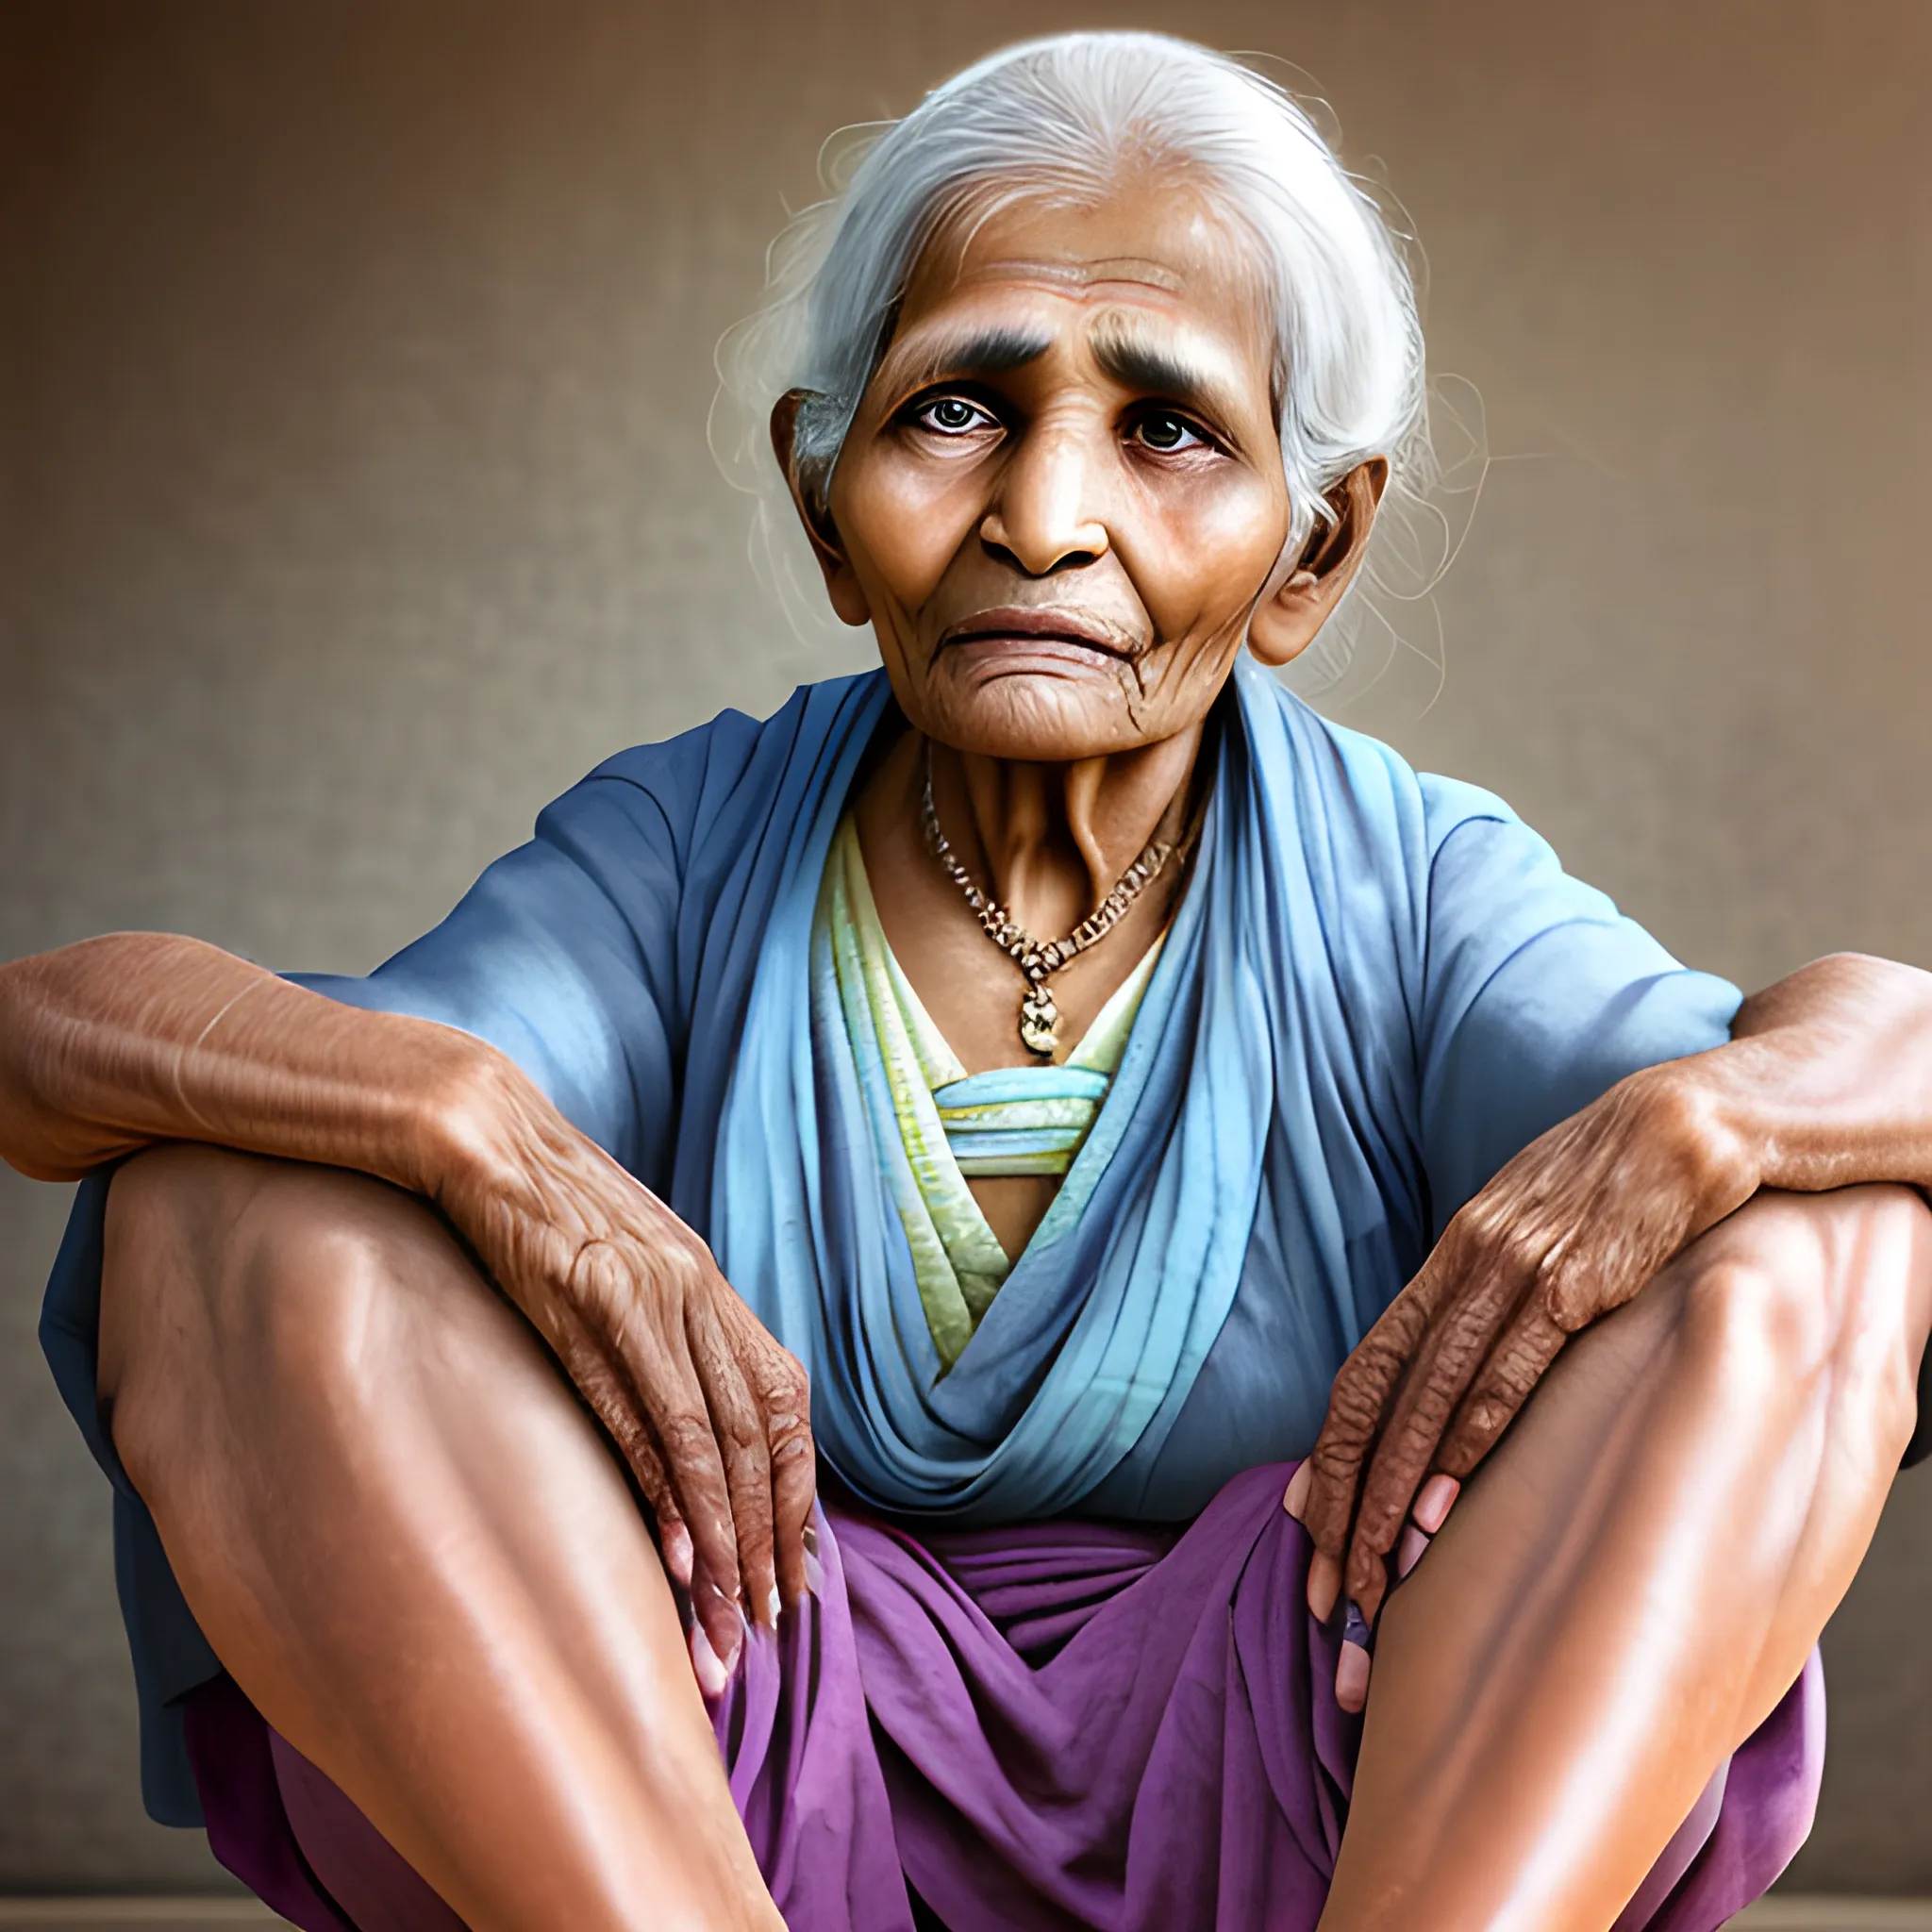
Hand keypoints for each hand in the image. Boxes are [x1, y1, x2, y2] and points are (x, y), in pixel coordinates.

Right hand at [428, 1053, 816, 1694]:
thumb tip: (679, 1430)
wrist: (481, 1130)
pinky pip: (643, 1416)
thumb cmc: (542, 1207)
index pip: (785, 1406)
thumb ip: (660, 1334)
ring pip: (715, 1441)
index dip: (798, 1493)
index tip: (794, 1574)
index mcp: (710, 1285)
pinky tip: (676, 1560)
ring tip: (727, 1624)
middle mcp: (697, 1293)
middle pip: (763, 1438)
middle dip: (772, 1542)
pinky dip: (666, 1494)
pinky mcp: (589, 1303)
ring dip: (727, 1542)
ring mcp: (649, 1297)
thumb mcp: (621, 1267)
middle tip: (769, 1627)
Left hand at [1286, 1057, 1759, 1706]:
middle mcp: (1461, 1269)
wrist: (1684, 1124)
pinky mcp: (1572, 1285)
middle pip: (1375, 1399)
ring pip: (1424, 1403)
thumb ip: (1492, 1301)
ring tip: (1373, 1581)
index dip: (1328, 1455)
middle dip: (1344, 1502)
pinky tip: (1438, 1514)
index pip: (1363, 1372)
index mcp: (1445, 1261)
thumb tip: (1463, 1379)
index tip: (1307, 1532)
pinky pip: (1502, 1380)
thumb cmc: (1610, 1190)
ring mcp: (1511, 1275)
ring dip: (1390, 1498)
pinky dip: (1463, 1450)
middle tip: (1328, 1592)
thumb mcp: (1531, 1238)